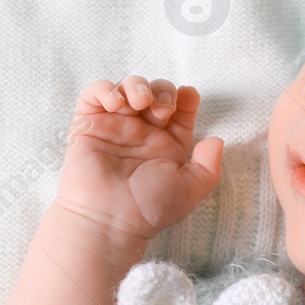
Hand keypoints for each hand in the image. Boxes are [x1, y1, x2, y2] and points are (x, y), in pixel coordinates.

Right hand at [56, 75, 222, 244]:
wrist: (109, 219)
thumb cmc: (147, 209)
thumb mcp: (189, 190)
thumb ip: (208, 167)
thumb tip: (216, 141)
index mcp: (166, 144)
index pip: (179, 110)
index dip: (186, 98)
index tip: (189, 97)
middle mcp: (141, 132)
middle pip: (155, 93)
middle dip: (163, 91)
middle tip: (163, 108)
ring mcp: (114, 126)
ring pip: (127, 88)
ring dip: (137, 85)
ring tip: (141, 101)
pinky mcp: (88, 124)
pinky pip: (95, 94)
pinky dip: (106, 89)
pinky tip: (117, 102)